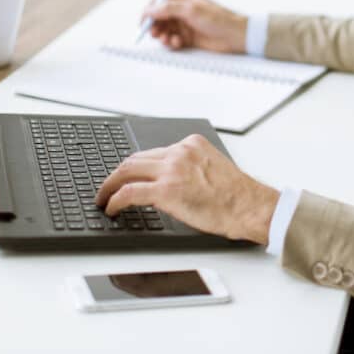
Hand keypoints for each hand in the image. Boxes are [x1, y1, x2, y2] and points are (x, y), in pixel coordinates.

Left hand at [95, 134, 278, 243]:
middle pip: (135, 158)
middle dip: (118, 174)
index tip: (129, 176)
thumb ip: (190, 168)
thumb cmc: (237, 196)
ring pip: (127, 171)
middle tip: (108, 186)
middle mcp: (180, 152)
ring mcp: (172, 169)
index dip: (137, 167)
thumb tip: (171, 182)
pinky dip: (115, 200)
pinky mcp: (166, 190)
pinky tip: (111, 208)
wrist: (249, 207)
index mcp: (192, 144)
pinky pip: (129, 192)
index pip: (154, 152)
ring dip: (110, 185)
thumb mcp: (213, 168)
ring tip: (104, 198)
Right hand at [142, 0, 247, 52]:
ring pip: (164, 30)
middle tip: (154, 33)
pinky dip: (171, 43)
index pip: (159, 1)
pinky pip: (172, 40)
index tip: (143, 21)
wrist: (236, 36)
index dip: (149, 11)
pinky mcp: (189, 38)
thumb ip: (168, 9)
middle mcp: (183, 11)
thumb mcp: (192, 10)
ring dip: (162, 35)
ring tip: (168, 39)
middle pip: (159, 17)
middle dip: (154, 25)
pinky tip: (177, 43)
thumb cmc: (219, 19)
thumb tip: (149, 9)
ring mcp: (185, 25)